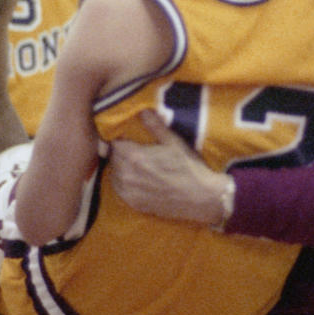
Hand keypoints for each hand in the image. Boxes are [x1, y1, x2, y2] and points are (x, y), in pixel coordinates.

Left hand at [109, 109, 230, 225]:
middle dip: (121, 152)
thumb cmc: (188, 167)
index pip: (113, 143)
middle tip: (134, 150)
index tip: (128, 138)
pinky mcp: (134, 204)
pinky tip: (137, 180)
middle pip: (113, 158)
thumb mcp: (173, 142)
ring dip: (121, 168)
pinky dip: (124, 183)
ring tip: (136, 165)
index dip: (120, 139)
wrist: (200, 198)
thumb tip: (142, 110)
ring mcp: (129, 192)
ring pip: (114, 174)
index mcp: (134, 156)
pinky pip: (120, 190)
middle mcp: (126, 175)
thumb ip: (154, 125)